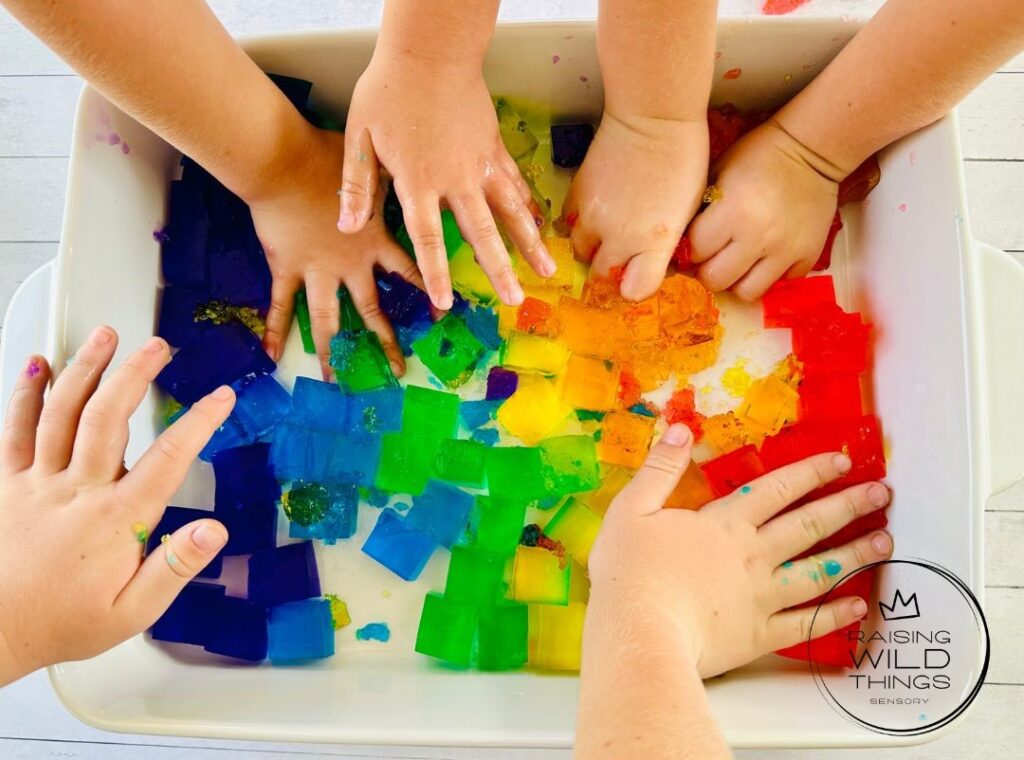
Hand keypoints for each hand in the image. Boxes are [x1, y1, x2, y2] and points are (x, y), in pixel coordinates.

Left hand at [0, 327, 234, 684]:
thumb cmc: (63, 622)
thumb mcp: (134, 612)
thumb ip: (175, 567)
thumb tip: (214, 530)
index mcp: (114, 520)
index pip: (167, 460)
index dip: (199, 423)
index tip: (221, 397)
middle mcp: (76, 491)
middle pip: (107, 417)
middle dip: (135, 374)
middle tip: (156, 347)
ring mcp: (37, 482)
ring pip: (62, 412)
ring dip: (86, 368)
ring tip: (106, 336)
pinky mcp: (6, 483)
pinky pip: (14, 428)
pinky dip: (26, 393)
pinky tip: (38, 365)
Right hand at [249, 126, 423, 379]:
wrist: (283, 161)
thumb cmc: (328, 157)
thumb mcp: (375, 168)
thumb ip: (397, 180)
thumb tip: (424, 171)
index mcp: (374, 242)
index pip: (409, 273)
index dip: (426, 292)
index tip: (441, 316)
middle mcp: (350, 264)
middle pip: (372, 310)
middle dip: (385, 342)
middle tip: (396, 372)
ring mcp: (317, 270)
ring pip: (327, 319)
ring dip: (331, 351)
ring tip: (335, 380)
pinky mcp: (286, 267)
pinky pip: (281, 304)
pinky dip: (275, 329)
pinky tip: (271, 355)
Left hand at [337, 51, 553, 309]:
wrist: (429, 50)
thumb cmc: (388, 89)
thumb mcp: (360, 136)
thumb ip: (358, 184)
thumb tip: (347, 226)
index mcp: (418, 180)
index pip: (428, 238)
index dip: (436, 273)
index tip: (445, 302)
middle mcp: (455, 178)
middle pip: (481, 234)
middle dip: (499, 270)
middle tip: (514, 300)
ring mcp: (480, 162)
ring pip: (511, 211)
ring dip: (529, 243)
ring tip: (548, 269)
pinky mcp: (493, 145)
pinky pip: (514, 182)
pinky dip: (527, 205)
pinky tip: (539, 223)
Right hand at [563, 113, 708, 299]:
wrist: (654, 116)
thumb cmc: (683, 161)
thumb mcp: (686, 212)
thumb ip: (664, 245)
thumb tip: (651, 263)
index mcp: (652, 243)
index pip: (634, 290)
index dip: (636, 286)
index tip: (640, 277)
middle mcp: (618, 237)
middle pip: (601, 274)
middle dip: (610, 270)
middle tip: (623, 256)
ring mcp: (592, 216)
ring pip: (580, 250)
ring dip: (592, 248)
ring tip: (606, 233)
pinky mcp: (576, 194)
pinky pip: (567, 223)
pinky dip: (578, 225)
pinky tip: (595, 212)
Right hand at [589, 424, 892, 678]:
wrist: (640, 631)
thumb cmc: (630, 572)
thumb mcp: (632, 509)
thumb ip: (659, 469)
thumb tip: (679, 431)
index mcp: (724, 524)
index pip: (776, 489)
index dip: (811, 472)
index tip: (842, 460)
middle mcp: (752, 555)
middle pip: (808, 526)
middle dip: (847, 505)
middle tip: (881, 494)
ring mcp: (761, 597)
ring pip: (818, 572)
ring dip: (854, 555)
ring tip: (884, 543)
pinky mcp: (758, 635)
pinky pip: (806, 624)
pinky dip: (835, 615)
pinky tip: (858, 607)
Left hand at [687, 119, 841, 300]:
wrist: (811, 149)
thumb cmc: (757, 157)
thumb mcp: (718, 172)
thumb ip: (700, 209)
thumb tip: (682, 244)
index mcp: (732, 211)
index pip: (696, 252)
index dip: (692, 249)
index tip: (698, 241)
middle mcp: (758, 236)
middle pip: (716, 280)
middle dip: (709, 271)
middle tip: (714, 257)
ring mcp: (785, 250)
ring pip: (748, 292)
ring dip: (738, 280)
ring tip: (739, 262)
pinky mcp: (808, 255)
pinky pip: (781, 282)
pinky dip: (771, 274)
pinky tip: (768, 256)